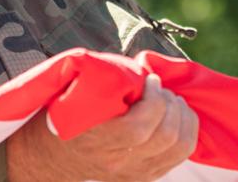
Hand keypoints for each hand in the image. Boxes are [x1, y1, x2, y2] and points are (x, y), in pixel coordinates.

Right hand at [7, 74, 199, 181]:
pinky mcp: (146, 175)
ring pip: (179, 146)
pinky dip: (187, 129)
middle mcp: (118, 162)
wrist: (50, 155)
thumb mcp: (70, 95)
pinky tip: (177, 114)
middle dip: (170, 103)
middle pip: (165, 136)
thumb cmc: (60, 116)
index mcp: (95, 142)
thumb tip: (139, 67)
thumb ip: (102, 81)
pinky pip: (181, 154)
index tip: (150, 79)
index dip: (154, 100)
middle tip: (160, 88)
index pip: (138, 128)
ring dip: (183, 116)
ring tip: (171, 99)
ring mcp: (134, 172)